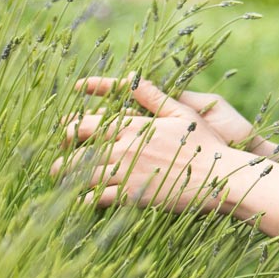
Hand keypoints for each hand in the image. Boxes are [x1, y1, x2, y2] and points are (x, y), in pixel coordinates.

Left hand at [55, 78, 244, 211]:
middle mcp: (124, 146)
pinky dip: (83, 200)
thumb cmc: (206, 145)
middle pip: (76, 146)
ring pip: (80, 174)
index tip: (65, 135)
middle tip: (59, 162)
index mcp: (134, 125)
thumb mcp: (182, 113)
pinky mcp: (131, 196)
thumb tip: (132, 75)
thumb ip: (153, 96)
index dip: (69, 128)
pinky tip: (80, 202)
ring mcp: (126, 171)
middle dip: (62, 153)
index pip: (88, 122)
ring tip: (62, 184)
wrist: (219, 177)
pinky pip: (95, 198)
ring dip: (66, 178)